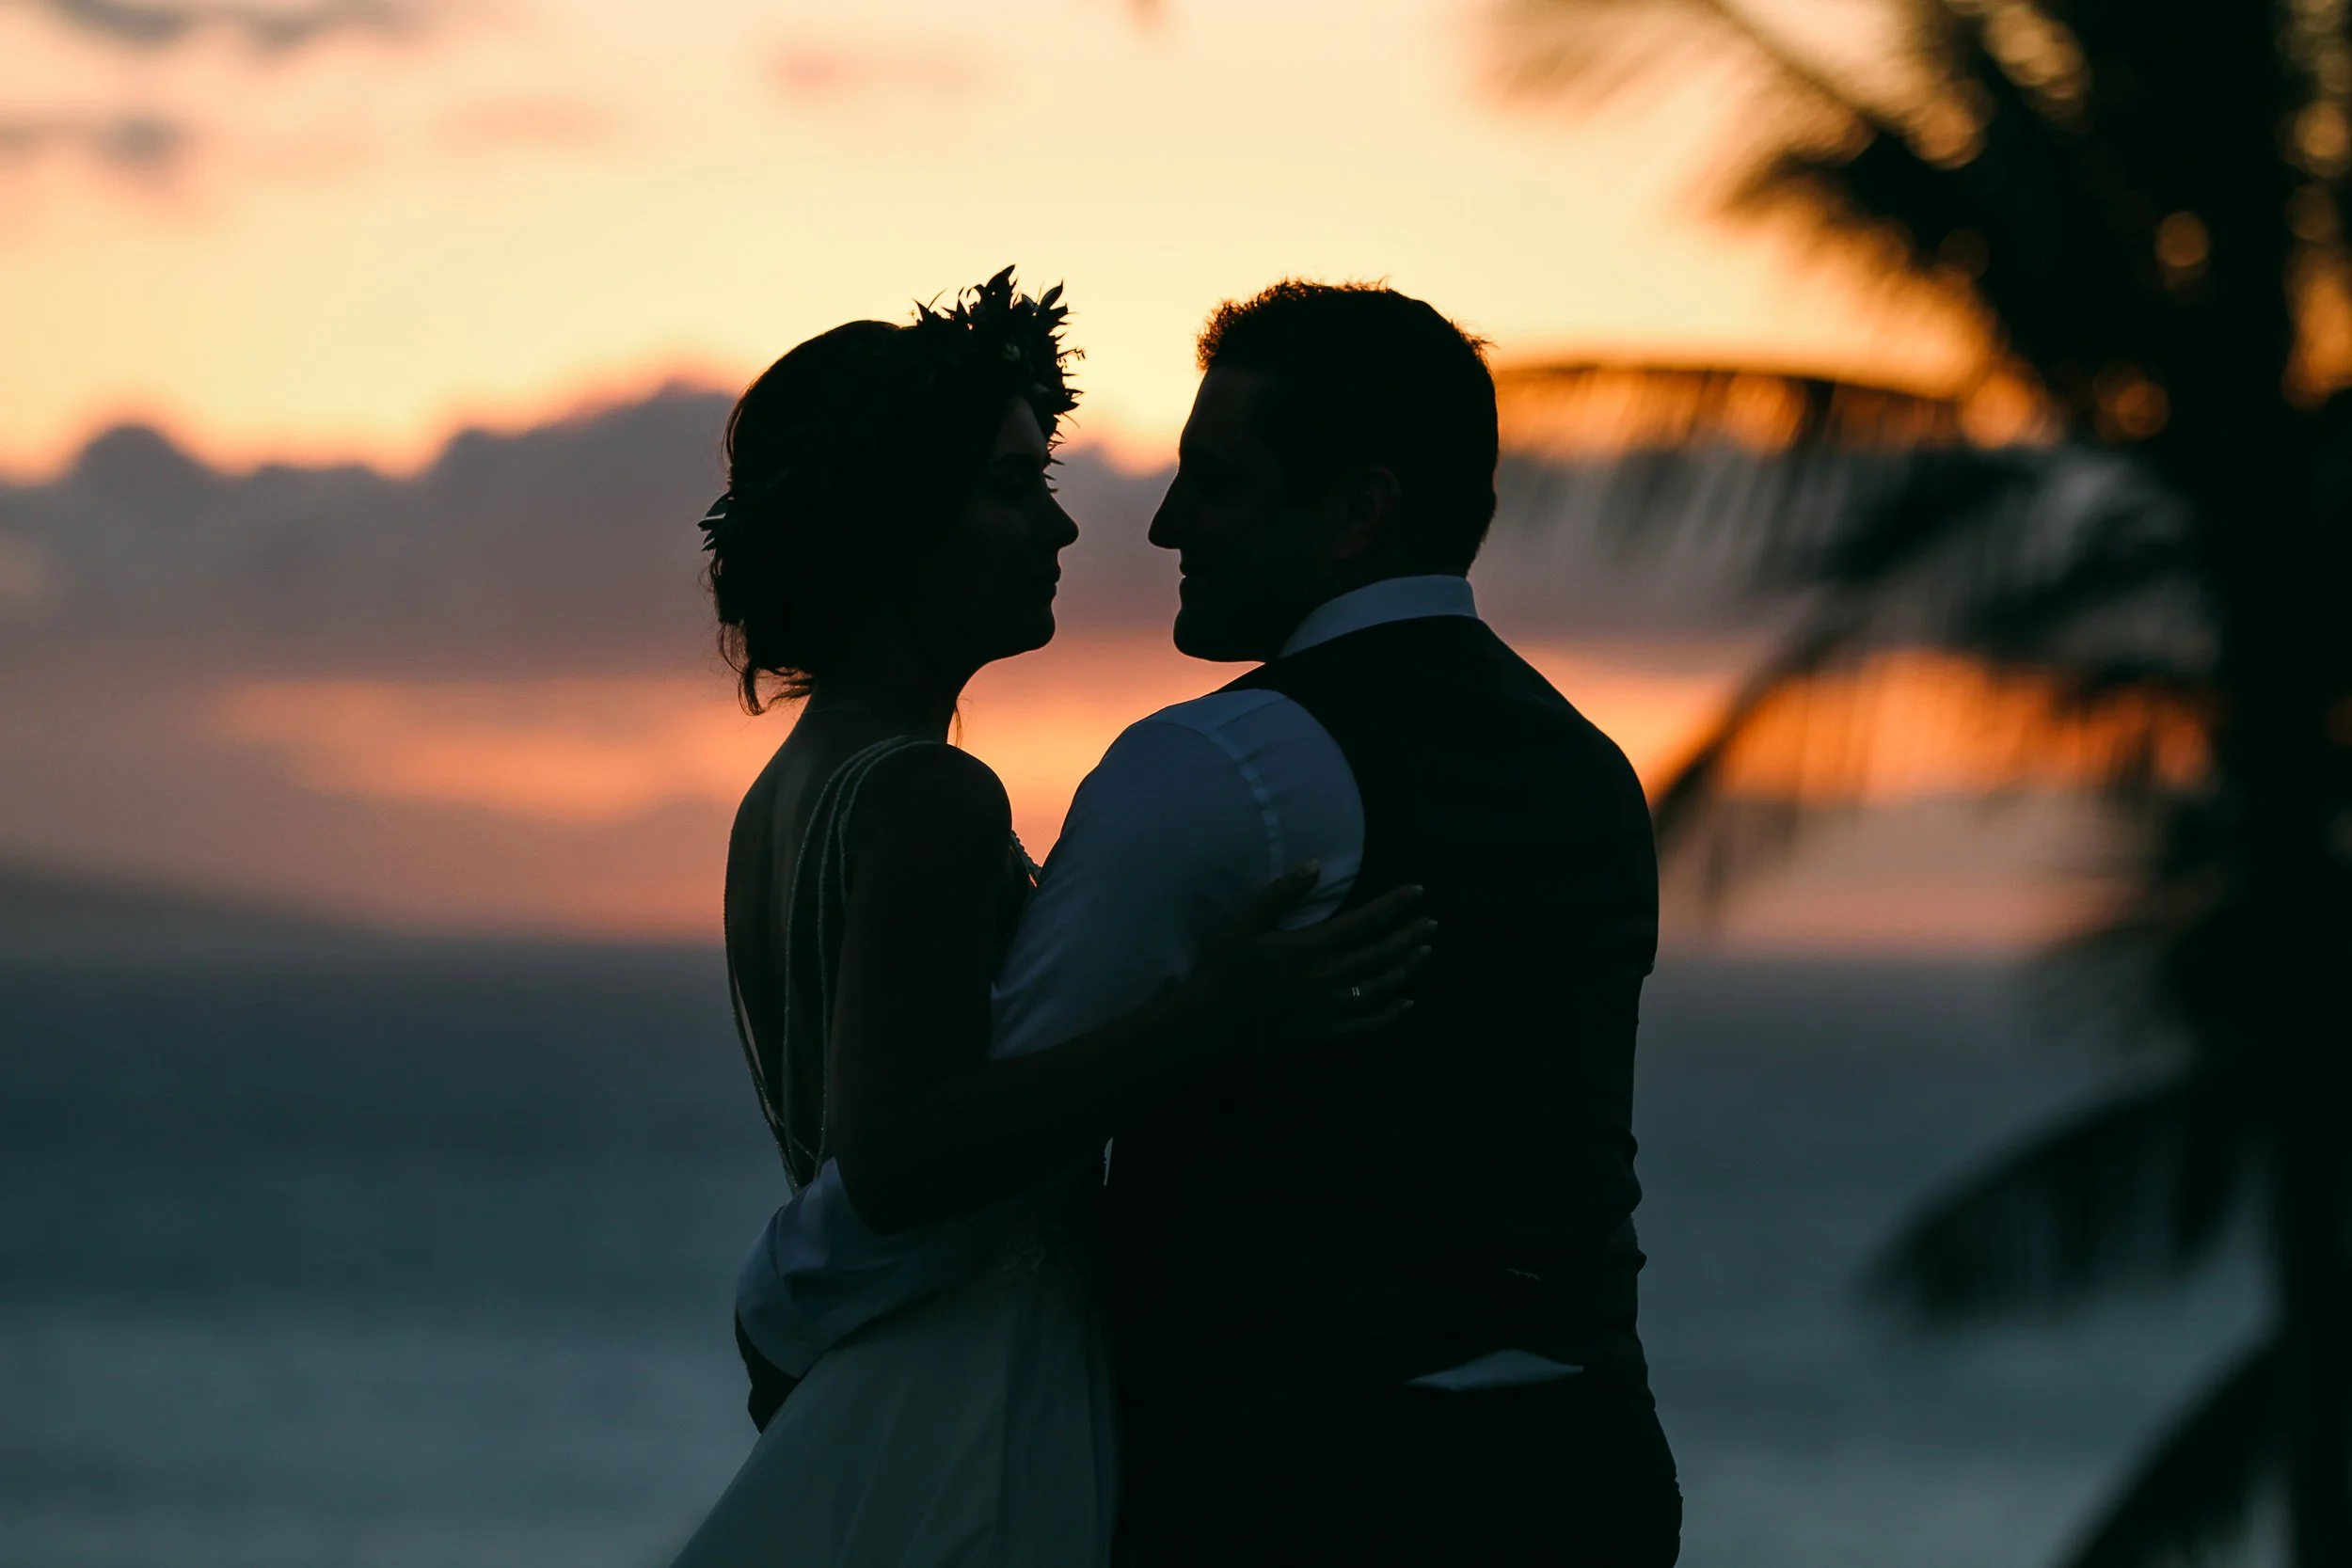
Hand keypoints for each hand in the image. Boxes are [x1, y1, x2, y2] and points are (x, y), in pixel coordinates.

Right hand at [1186, 863, 1432, 1052]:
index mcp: (1313, 945)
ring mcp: (1330, 1008)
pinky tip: (1406, 1003)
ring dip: (1405, 969)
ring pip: (1379, 987)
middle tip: (1431, 924)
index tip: (1417, 892)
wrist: (1209, 1021)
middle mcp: (1329, 976)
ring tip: (1423, 954)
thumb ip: (1283, 892)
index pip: (1365, 920)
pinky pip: (1366, 1025)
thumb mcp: (1246, 921)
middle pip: (1380, 953)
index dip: (1394, 905)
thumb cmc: (1224, 967)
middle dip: (1408, 936)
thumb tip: (1316, 864)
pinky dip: (1390, 1015)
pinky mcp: (1324, 1034)